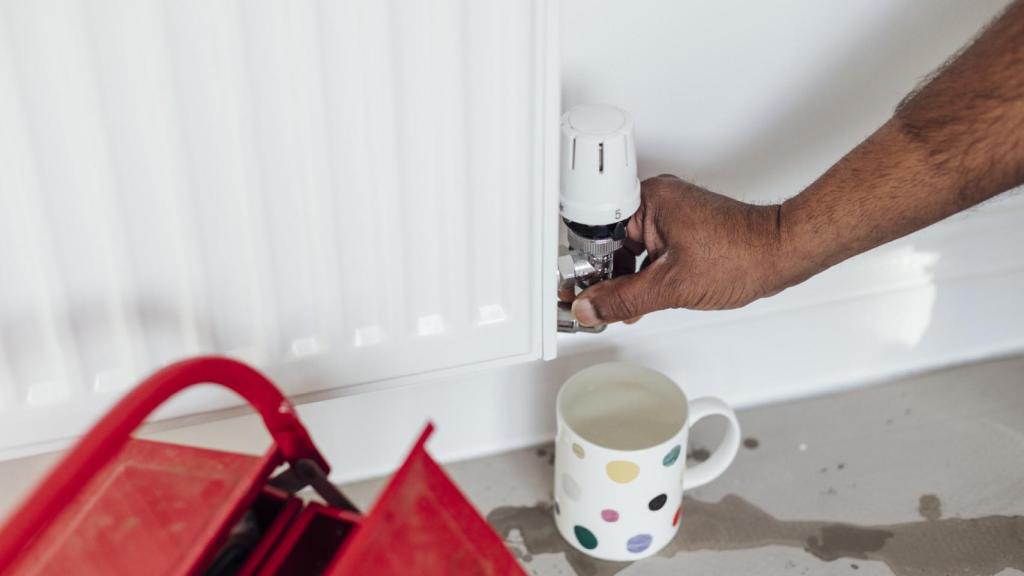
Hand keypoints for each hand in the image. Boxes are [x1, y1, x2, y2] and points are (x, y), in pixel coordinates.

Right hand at [570, 175, 786, 326]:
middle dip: (604, 278)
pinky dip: (643, 274)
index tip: (576, 291)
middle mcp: (657, 200)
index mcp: (648, 201)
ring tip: (621, 306)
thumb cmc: (741, 255)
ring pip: (630, 250)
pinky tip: (643, 297)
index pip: (598, 234)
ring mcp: (671, 212)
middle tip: (594, 305)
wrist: (782, 253)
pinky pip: (649, 250)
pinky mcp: (682, 226)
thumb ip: (623, 300)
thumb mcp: (670, 287)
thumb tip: (591, 307)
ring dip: (625, 279)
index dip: (585, 267)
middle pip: (611, 243)